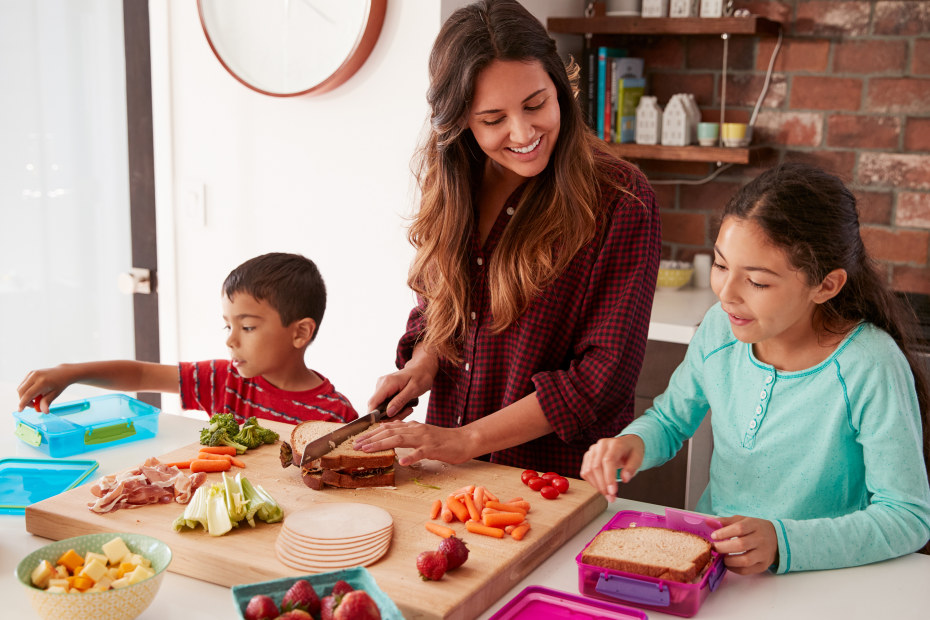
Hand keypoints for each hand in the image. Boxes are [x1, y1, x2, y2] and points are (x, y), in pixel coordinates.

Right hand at [17, 367, 71, 412]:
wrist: (62, 373)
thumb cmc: (59, 384)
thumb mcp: (55, 394)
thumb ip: (47, 402)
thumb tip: (44, 412)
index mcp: (42, 382)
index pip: (28, 394)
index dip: (23, 403)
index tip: (20, 410)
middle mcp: (35, 376)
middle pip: (21, 391)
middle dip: (24, 400)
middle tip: (33, 405)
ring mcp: (32, 373)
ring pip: (20, 388)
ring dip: (24, 396)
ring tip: (36, 398)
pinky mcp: (30, 373)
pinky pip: (23, 384)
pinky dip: (25, 391)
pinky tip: (35, 392)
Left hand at [353, 420, 473, 465]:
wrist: (464, 440)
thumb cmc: (443, 440)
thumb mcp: (422, 434)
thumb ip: (407, 433)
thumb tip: (390, 433)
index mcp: (412, 427)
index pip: (388, 428)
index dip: (371, 433)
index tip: (358, 440)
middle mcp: (416, 429)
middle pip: (389, 432)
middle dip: (370, 439)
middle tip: (355, 445)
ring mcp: (424, 438)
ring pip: (400, 439)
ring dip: (382, 444)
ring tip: (368, 450)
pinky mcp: (434, 448)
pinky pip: (421, 452)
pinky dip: (411, 456)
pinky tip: (402, 461)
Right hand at [367, 347, 437, 417]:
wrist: (422, 368)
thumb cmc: (421, 376)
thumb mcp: (414, 389)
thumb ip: (400, 401)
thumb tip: (388, 413)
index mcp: (387, 383)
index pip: (373, 403)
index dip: (375, 416)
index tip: (387, 423)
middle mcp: (381, 384)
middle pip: (377, 408)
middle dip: (390, 416)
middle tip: (407, 412)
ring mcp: (381, 386)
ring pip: (381, 407)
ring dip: (394, 412)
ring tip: (408, 408)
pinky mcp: (384, 390)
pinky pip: (384, 404)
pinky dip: (394, 408)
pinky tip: (405, 405)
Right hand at [580, 435, 644, 501]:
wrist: (626, 444)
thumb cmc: (631, 452)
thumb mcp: (638, 458)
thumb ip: (632, 468)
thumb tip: (625, 479)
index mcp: (615, 444)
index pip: (608, 461)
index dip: (609, 478)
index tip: (613, 492)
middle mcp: (601, 445)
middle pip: (596, 467)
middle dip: (602, 485)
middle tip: (611, 497)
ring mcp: (593, 450)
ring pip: (588, 470)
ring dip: (596, 485)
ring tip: (607, 494)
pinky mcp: (588, 456)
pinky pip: (585, 472)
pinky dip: (591, 482)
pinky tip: (601, 486)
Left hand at [711, 515, 778, 574]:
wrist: (777, 539)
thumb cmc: (755, 528)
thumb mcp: (742, 520)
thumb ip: (725, 521)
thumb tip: (708, 522)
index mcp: (754, 526)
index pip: (739, 528)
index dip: (724, 532)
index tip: (713, 536)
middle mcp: (760, 540)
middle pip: (741, 545)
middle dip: (723, 548)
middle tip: (714, 548)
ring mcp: (763, 554)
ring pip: (745, 560)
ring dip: (729, 560)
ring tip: (721, 557)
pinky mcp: (763, 565)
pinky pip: (747, 570)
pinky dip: (734, 569)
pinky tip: (728, 564)